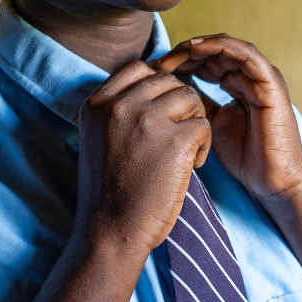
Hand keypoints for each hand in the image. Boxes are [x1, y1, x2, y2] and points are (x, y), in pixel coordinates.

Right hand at [77, 62, 212, 255]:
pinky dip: (204, 146)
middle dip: (180, 107)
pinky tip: (192, 166)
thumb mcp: (100, 139)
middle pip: (168, 81)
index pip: (139, 69)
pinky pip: (204, 125)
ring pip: (190, 97)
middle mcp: (119, 105)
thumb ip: (119, 111)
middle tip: (177, 139)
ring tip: (186, 153)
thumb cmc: (111, 192)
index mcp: (97, 103)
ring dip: (195, 123)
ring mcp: (147, 119)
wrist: (110, 232)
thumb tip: (156, 85)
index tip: (162, 115)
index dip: (158, 87)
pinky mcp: (175, 140)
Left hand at [158, 35, 301, 202]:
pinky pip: (247, 55)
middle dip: (186, 52)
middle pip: (216, 51)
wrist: (272, 181)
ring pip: (229, 48)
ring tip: (175, 53)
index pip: (208, 61)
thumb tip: (171, 90)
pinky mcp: (271, 84)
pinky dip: (222, 47)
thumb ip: (198, 104)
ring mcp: (263, 78)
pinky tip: (197, 48)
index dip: (181, 61)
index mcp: (239, 85)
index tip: (155, 69)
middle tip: (160, 60)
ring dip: (200, 47)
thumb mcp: (210, 125)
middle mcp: (252, 77)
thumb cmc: (244, 157)